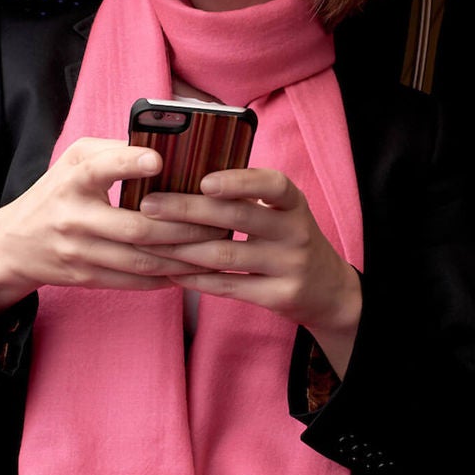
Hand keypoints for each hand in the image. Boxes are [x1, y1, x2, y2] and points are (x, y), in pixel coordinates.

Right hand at [0, 138, 225, 312]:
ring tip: (216, 249)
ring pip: (142, 260)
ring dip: (184, 258)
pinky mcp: (87, 278)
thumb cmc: (56, 194)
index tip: (158, 159)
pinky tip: (192, 271)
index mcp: (73, 181)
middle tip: (219, 220)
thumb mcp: (73, 162)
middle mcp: (74, 218)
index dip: (129, 163)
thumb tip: (163, 147)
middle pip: (137, 228)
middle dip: (184, 227)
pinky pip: (134, 281)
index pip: (100, 169)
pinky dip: (167, 278)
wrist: (15, 245)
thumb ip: (112, 152)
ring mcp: (80, 253)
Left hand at [138, 169, 362, 371]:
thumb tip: (184, 178)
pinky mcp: (279, 296)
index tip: (203, 180)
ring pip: (226, 255)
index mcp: (293, 203)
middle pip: (237, 218)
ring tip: (147, 241)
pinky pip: (229, 286)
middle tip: (148, 205)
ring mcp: (290, 266)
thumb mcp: (282, 213)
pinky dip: (196, 279)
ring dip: (181, 247)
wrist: (328, 290)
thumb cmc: (289, 240)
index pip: (272, 184)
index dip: (238, 181)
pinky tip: (170, 271)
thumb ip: (246, 198)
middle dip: (187, 210)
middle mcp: (295, 231)